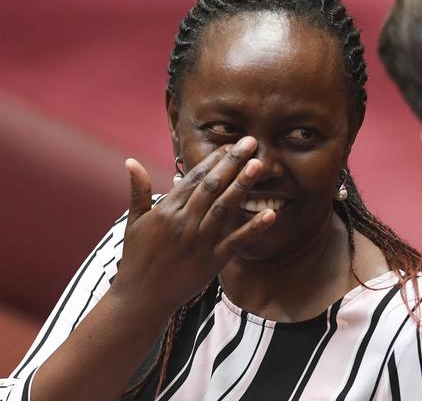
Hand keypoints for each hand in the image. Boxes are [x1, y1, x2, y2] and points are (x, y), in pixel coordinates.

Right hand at [111, 136, 275, 315]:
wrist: (139, 299)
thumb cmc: (136, 258)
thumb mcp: (133, 222)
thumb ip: (138, 190)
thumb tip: (131, 161)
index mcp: (166, 210)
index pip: (194, 178)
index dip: (214, 160)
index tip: (231, 145)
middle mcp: (184, 222)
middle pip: (212, 186)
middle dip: (232, 162)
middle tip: (251, 142)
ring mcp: (199, 242)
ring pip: (225, 208)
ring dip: (242, 185)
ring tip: (258, 165)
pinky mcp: (212, 262)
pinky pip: (237, 241)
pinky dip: (254, 227)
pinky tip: (272, 213)